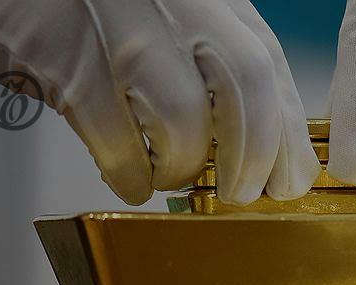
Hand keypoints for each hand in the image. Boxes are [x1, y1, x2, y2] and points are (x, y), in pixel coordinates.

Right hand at [0, 0, 319, 204]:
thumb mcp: (164, 6)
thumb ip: (205, 53)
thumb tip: (248, 132)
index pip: (268, 66)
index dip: (288, 133)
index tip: (291, 177)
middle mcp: (172, 3)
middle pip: (244, 92)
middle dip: (255, 160)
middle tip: (243, 195)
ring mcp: (118, 28)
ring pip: (185, 122)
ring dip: (185, 170)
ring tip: (172, 179)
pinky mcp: (64, 60)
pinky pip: (116, 143)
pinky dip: (131, 176)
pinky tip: (128, 179)